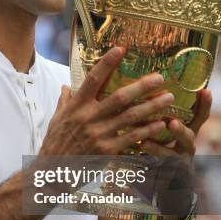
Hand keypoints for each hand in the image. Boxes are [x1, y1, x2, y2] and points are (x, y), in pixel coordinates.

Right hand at [39, 47, 174, 156]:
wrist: (52, 171)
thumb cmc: (55, 143)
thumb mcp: (56, 119)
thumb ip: (64, 101)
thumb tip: (66, 86)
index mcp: (76, 106)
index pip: (93, 79)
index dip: (107, 63)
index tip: (120, 49)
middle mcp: (88, 117)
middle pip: (119, 97)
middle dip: (142, 86)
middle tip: (160, 77)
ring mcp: (99, 134)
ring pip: (130, 117)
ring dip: (151, 106)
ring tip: (168, 98)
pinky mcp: (106, 150)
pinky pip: (131, 137)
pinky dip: (147, 130)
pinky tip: (160, 124)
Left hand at [140, 89, 211, 217]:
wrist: (166, 189)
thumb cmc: (160, 152)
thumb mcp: (162, 134)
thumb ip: (158, 118)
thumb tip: (143, 92)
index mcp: (186, 134)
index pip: (199, 118)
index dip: (205, 106)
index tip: (206, 90)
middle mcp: (187, 149)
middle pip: (190, 139)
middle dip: (181, 131)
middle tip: (171, 122)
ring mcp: (180, 166)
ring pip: (173, 158)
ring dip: (159, 150)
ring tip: (144, 143)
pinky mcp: (169, 181)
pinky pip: (159, 174)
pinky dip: (146, 168)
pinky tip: (136, 158)